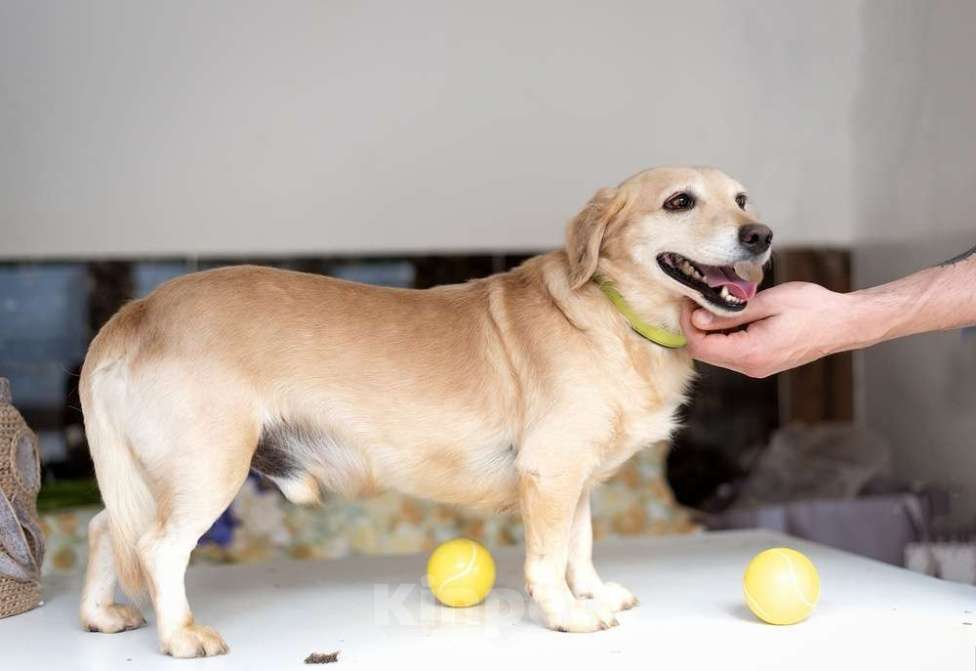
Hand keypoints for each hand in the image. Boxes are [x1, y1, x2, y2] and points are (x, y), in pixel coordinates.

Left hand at [679, 282, 852, 377]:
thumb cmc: (813, 308)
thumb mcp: (768, 302)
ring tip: (715, 303)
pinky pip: (732, 352)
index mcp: (751, 353)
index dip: (687, 324)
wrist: (845, 323)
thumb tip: (697, 319)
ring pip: (717, 353)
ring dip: (709, 331)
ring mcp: (757, 368)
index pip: (701, 346)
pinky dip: (724, 335)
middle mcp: (751, 367)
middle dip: (695, 327)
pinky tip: (731, 314)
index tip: (689, 301)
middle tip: (697, 299)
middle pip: (705, 352)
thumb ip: (730, 313)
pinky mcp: (762, 363)